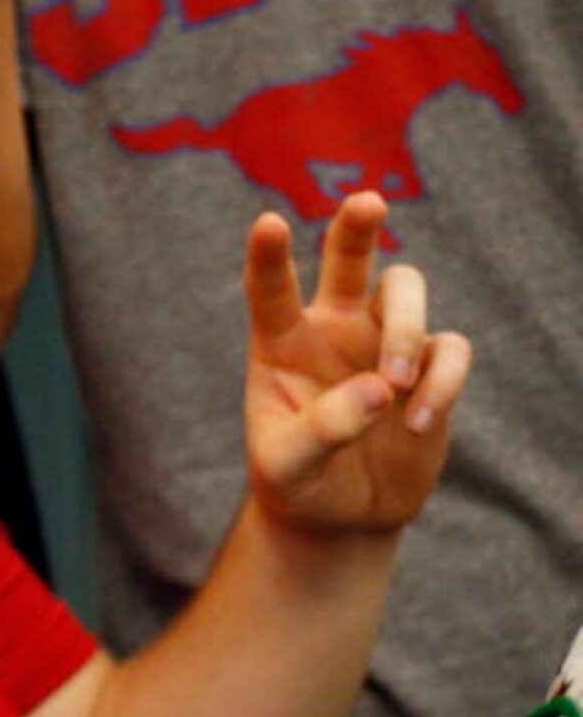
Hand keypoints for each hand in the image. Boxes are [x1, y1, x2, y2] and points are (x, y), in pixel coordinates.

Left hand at [244, 193, 469, 534]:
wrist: (340, 515)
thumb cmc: (298, 481)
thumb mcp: (289, 465)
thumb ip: (323, 428)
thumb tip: (381, 389)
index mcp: (282, 343)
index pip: (270, 290)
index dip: (269, 256)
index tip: (268, 222)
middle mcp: (333, 328)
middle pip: (348, 258)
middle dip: (356, 227)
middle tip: (367, 202)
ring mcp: (385, 342)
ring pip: (405, 292)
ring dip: (403, 328)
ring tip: (393, 383)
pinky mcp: (430, 368)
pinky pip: (449, 351)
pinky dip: (441, 381)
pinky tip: (418, 423)